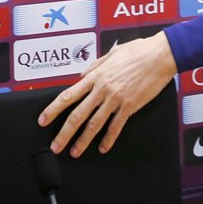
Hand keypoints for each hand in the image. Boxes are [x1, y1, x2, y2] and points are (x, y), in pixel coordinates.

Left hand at [38, 32, 175, 156]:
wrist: (159, 56)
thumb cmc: (137, 51)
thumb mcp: (111, 53)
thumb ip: (95, 65)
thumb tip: (82, 76)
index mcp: (95, 75)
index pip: (68, 95)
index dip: (53, 109)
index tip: (43, 120)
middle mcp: (102, 89)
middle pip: (77, 114)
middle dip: (64, 133)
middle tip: (56, 145)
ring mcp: (116, 99)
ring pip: (94, 124)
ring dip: (83, 140)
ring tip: (75, 152)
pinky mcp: (130, 106)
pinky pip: (116, 127)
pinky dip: (108, 139)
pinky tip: (103, 148)